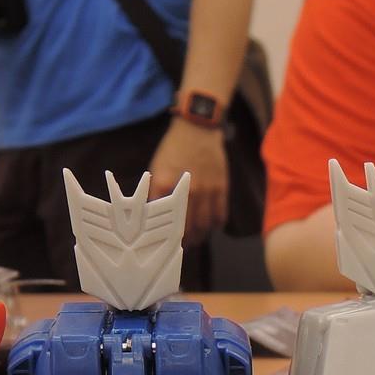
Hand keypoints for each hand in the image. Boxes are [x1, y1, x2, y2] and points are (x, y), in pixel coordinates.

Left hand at [149, 119, 225, 246]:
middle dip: (184, 241)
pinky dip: (215, 225)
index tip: (164, 242)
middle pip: (186, 227)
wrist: (198, 128)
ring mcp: (206, 191)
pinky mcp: (221, 188)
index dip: (164, 235)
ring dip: (200, 236)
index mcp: (165, 185)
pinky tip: (211, 226)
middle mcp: (186, 191)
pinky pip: (220, 215)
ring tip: (196, 239)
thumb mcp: (157, 167)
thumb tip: (153, 212)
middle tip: (182, 246)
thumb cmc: (174, 148)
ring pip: (204, 225)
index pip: (163, 218)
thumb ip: (156, 190)